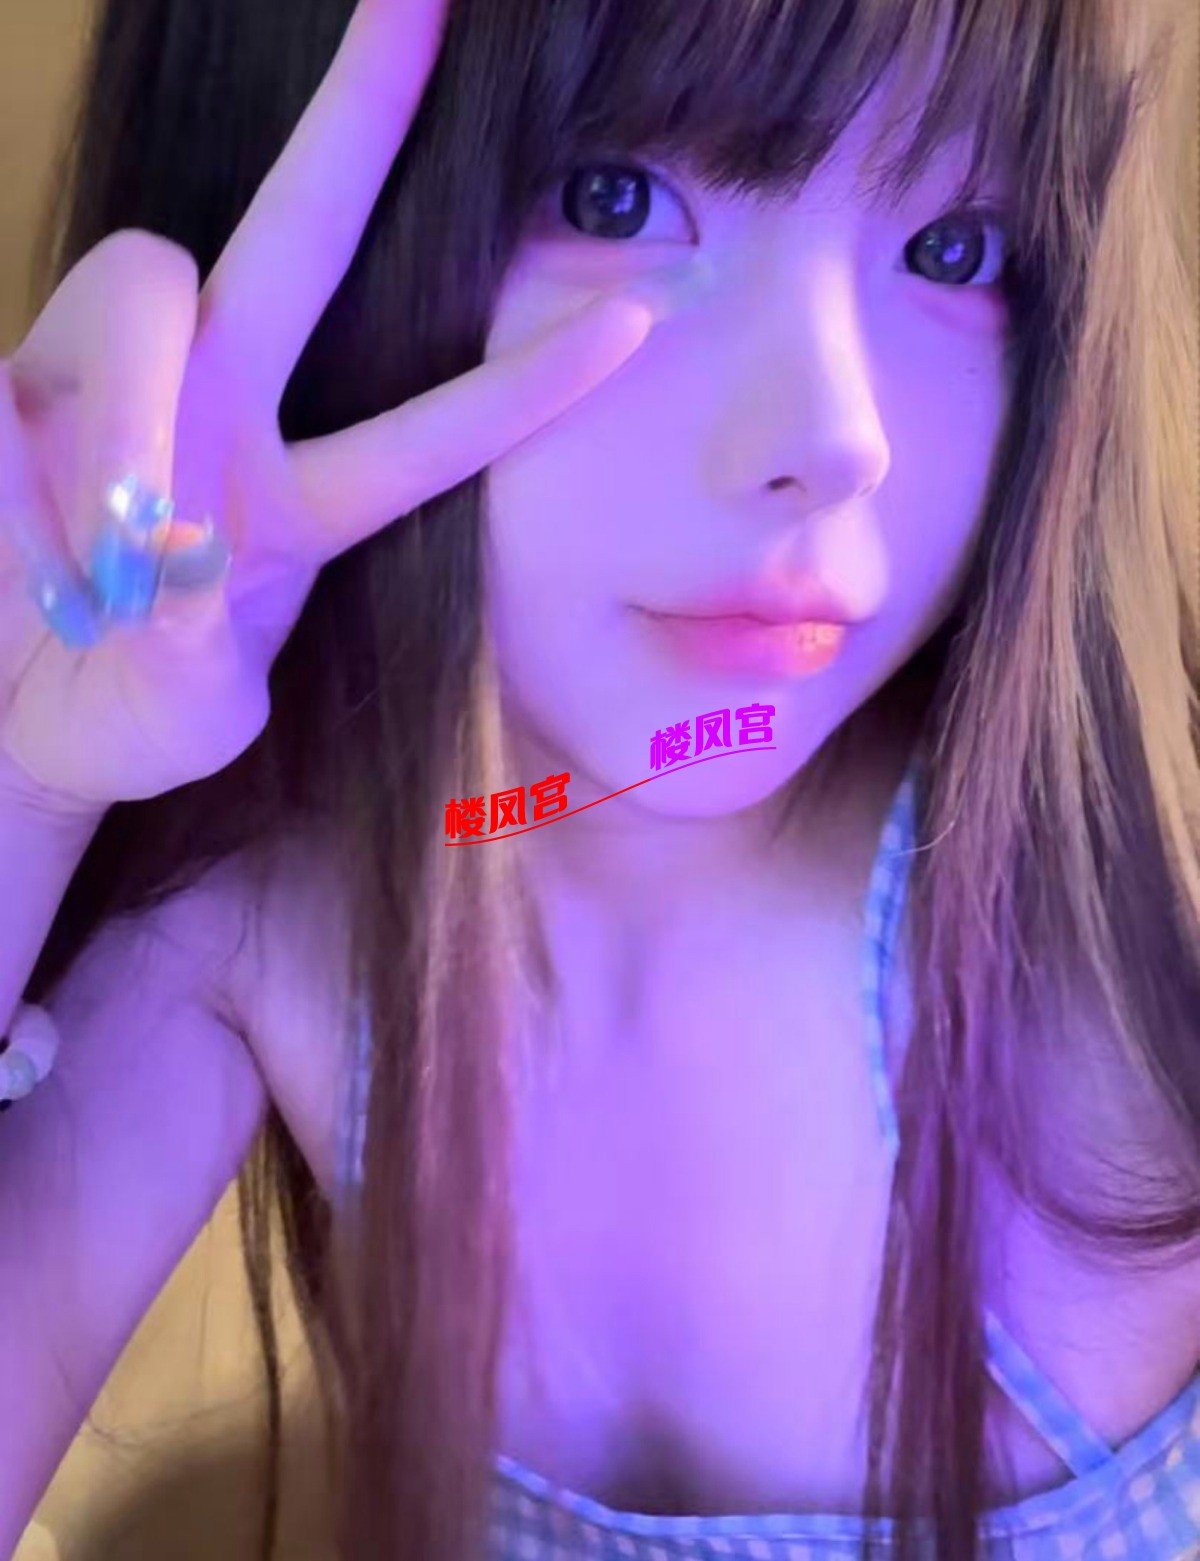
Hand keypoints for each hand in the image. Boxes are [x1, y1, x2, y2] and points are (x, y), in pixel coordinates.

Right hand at [0, 0, 680, 816]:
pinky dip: (26, 474)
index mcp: (298, 498)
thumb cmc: (124, 714)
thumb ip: (199, 668)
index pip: (429, 433)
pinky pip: (16, 379)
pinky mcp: (5, 383)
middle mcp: (218, 407)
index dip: (523, 388)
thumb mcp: (186, 719)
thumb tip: (176, 569)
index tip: (635, 319)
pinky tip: (27, 551)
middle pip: (296, 237)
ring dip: (132, 420)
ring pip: (147, 288)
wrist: (10, 721)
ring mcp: (111, 379)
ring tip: (108, 561)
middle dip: (358, 115)